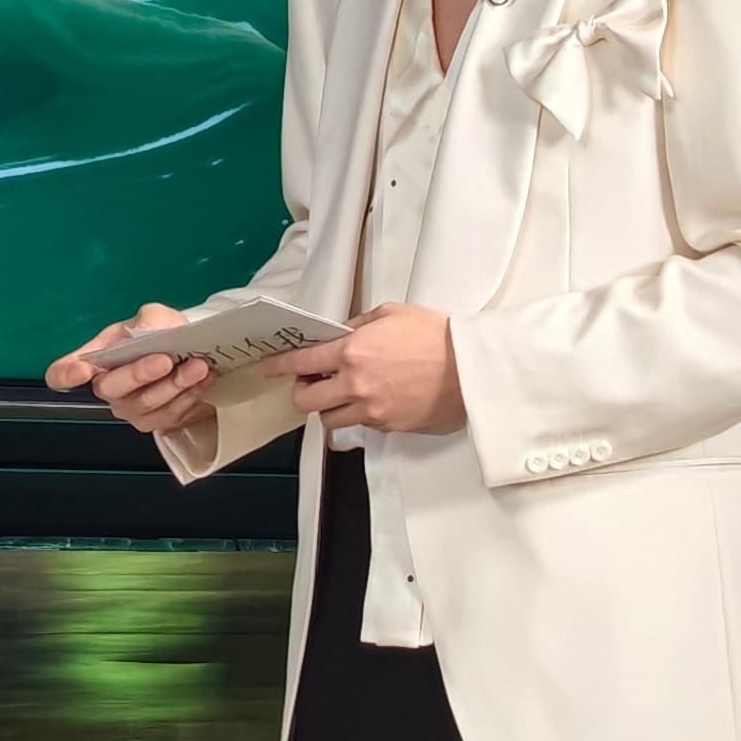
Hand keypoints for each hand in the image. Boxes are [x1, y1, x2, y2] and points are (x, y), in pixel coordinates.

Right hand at [47, 303, 211, 439]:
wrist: (187, 353)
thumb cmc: (158, 334)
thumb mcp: (153, 317)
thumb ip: (149, 321)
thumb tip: (147, 333)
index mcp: (94, 360)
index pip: (62, 373)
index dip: (65, 374)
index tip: (80, 371)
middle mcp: (106, 388)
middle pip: (111, 389)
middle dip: (139, 374)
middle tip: (165, 359)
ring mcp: (130, 409)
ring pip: (147, 403)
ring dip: (175, 384)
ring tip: (197, 365)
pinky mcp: (156, 422)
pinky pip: (171, 413)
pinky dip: (190, 395)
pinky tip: (203, 378)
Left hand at [280, 305, 464, 435]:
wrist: (473, 368)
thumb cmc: (436, 335)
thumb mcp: (391, 314)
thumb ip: (358, 326)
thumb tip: (340, 334)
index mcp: (352, 352)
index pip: (301, 362)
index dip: (278, 366)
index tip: (267, 368)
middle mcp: (356, 385)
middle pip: (306, 402)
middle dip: (302, 393)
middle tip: (312, 383)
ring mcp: (373, 410)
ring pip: (331, 420)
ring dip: (330, 407)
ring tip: (343, 394)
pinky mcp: (391, 427)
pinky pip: (362, 425)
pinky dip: (360, 415)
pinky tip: (374, 400)